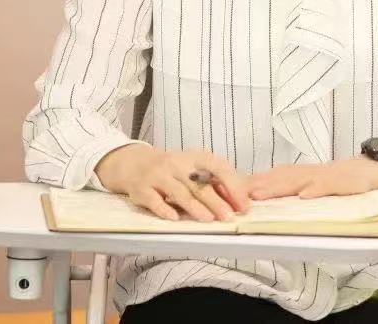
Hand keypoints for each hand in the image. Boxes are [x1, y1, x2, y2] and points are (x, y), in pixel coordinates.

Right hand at [95, 145, 249, 221]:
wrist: (133, 163)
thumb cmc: (172, 169)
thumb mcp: (193, 168)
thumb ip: (215, 183)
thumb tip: (241, 200)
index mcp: (194, 157)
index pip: (218, 167)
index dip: (232, 186)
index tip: (243, 204)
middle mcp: (176, 163)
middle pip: (199, 184)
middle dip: (215, 201)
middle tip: (228, 217)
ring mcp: (158, 175)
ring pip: (179, 192)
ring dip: (195, 207)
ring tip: (208, 220)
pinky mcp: (141, 189)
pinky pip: (154, 200)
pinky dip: (165, 209)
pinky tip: (175, 219)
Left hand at [247, 156, 377, 199]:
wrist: (370, 170)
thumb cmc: (338, 180)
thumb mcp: (312, 183)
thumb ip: (291, 187)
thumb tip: (262, 193)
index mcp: (300, 175)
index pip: (271, 177)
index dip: (251, 182)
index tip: (231, 188)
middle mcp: (307, 174)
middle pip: (278, 178)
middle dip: (257, 185)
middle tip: (236, 193)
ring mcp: (323, 177)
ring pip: (297, 181)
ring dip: (277, 187)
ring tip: (258, 194)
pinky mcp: (340, 183)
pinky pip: (326, 186)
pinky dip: (315, 190)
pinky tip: (304, 195)